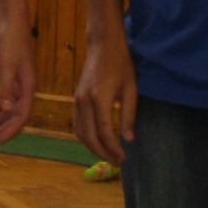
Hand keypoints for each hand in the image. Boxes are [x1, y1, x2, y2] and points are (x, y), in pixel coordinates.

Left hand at [0, 18, 37, 142]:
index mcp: (29, 87)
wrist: (13, 21)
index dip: (11, 130)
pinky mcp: (13, 75)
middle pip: (16, 115)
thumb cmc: (12, 41)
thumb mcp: (7, 66)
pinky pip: (7, 96)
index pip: (22, 116)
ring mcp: (20, 82)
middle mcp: (27, 87)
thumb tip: (6, 110)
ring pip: (10, 107)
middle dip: (3, 128)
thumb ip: (6, 89)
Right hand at [74, 40, 139, 165]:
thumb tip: (129, 140)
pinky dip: (86, 137)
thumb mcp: (131, 90)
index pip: (105, 132)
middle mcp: (84, 101)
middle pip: (90, 136)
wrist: (103, 45)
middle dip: (103, 152)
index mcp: (100, 98)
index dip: (114, 148)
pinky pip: (77, 124)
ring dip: (93, 147)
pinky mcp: (75, 99)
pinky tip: (98, 142)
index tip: (124, 158)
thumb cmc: (121, 65)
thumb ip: (129, 116)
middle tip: (117, 162)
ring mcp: (77, 100)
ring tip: (108, 155)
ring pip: (80, 132)